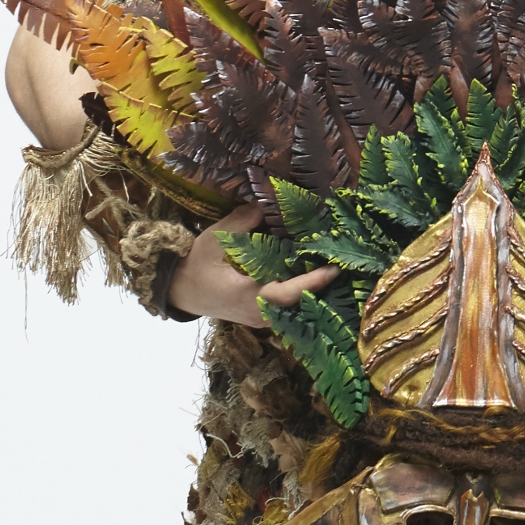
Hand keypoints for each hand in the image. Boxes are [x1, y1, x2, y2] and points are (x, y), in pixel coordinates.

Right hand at [167, 204, 340, 324]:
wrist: (181, 291)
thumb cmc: (195, 266)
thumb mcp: (212, 240)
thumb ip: (240, 222)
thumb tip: (265, 205)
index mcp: (246, 296)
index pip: (286, 294)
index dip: (311, 283)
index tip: (333, 269)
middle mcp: (258, 314)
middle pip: (299, 305)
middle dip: (321, 286)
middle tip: (343, 264)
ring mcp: (261, 320)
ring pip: (295, 309)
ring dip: (314, 291)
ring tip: (334, 268)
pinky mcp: (262, 318)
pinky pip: (288, 309)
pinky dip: (303, 294)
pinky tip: (315, 276)